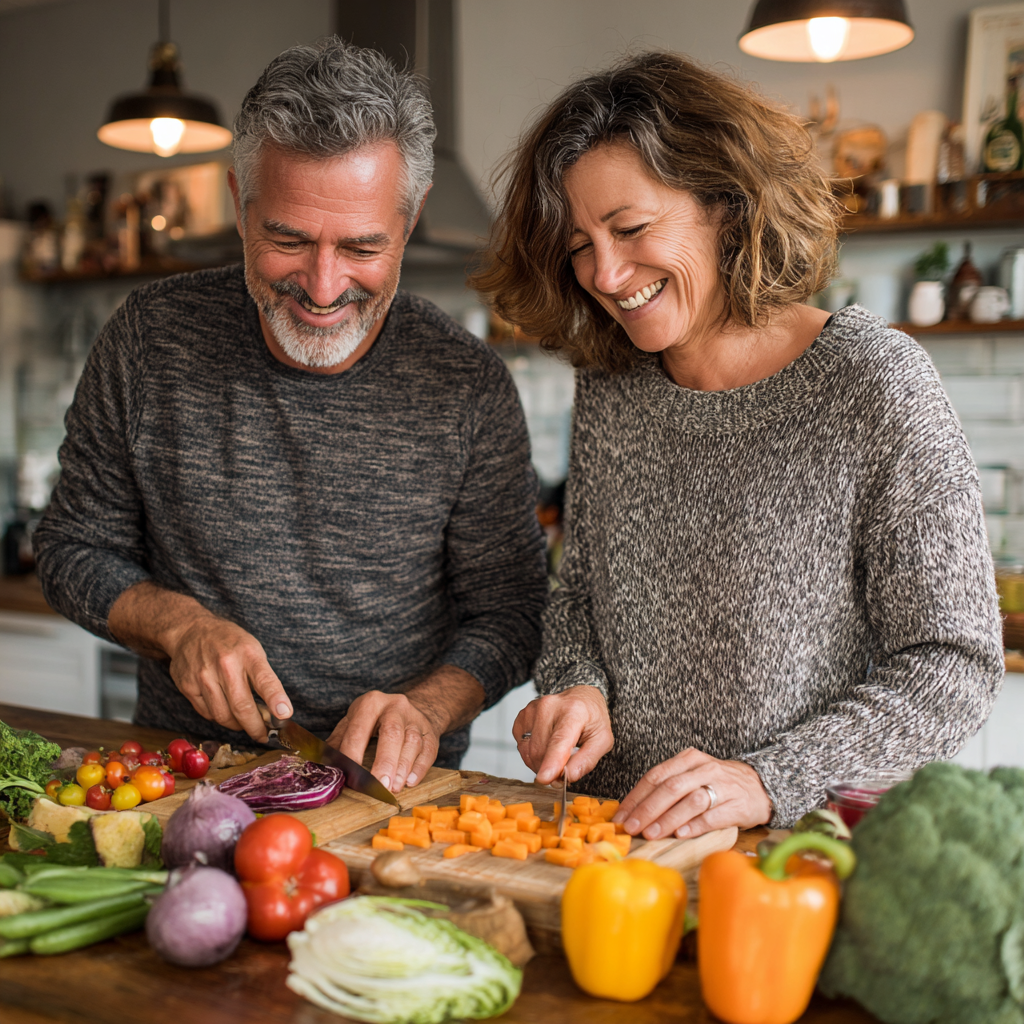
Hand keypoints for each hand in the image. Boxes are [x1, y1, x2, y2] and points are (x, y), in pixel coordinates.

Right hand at [164, 611, 291, 743]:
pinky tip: (225, 711)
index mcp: (248, 653)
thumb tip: (276, 711)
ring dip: (237, 725)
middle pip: (242, 707)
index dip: (276, 700)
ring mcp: (204, 676)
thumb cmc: (229, 642)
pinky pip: (207, 713)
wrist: (190, 630)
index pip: (265, 680)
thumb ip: (263, 677)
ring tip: (245, 723)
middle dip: (256, 727)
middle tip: (263, 735)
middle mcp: (225, 665)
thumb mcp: (252, 649)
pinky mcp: (187, 686)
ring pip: (223, 716)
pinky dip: (219, 717)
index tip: (285, 716)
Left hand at [327, 691, 440, 793]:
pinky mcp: (430, 731)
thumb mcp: (353, 723)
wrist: (407, 709)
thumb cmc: (374, 721)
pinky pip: (428, 750)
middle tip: (380, 785)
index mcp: (371, 703)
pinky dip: (420, 767)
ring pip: (412, 742)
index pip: (360, 729)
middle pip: (392, 733)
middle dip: (386, 761)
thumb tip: (322, 766)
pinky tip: (411, 781)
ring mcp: (415, 718)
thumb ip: (339, 742)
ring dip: (403, 767)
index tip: (350, 776)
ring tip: (395, 787)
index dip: (354, 752)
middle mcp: (395, 706)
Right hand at [513, 685, 613, 784]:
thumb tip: (568, 776)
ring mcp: (533, 710)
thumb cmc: (591, 718)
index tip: (544, 779)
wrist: (580, 698)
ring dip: (541, 763)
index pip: (559, 741)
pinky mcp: (522, 715)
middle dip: (550, 769)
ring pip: (528, 751)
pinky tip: (546, 745)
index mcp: (574, 711)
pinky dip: (532, 753)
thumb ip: (587, 760)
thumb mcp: (602, 740)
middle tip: (564, 768)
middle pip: (541, 751)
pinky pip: (521, 746)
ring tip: (557, 754)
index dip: (551, 762)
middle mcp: (549, 707)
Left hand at [612, 748, 771, 840]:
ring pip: (690, 801)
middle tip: (632, 827)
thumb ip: (667, 788)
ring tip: (651, 834)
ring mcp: (722, 786)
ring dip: (667, 819)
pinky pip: (712, 815)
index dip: (636, 797)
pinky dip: (694, 825)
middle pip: (670, 787)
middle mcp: (704, 769)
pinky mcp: (736, 805)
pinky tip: (680, 834)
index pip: (656, 776)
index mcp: (688, 759)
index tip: (622, 816)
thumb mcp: (692, 776)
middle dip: (647, 809)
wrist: (760, 786)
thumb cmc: (717, 784)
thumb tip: (635, 810)